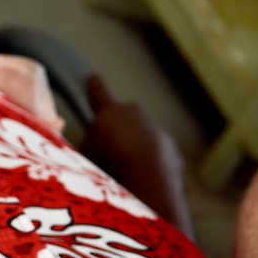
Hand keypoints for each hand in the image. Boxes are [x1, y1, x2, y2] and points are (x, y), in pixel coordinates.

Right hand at [80, 74, 193, 237]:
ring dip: (137, 149)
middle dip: (120, 128)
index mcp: (109, 112)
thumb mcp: (85, 153)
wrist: (147, 178)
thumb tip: (90, 148)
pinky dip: (152, 166)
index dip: (94, 87)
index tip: (93, 76)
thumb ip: (88, 145)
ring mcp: (157, 131)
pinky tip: (145, 182)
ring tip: (128, 172)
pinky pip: (158, 156)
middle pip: (125, 117)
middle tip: (112, 149)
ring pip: (144, 137)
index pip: (98, 94)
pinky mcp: (172, 150)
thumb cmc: (108, 163)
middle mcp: (135, 115)